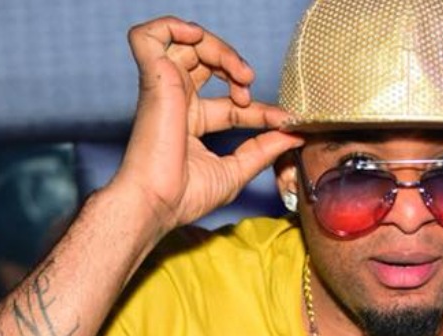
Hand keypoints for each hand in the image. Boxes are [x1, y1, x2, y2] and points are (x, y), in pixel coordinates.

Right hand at [111, 16, 302, 232]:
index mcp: (192, 123)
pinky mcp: (153, 79)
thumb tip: (294, 135)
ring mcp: (163, 89)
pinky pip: (148, 37)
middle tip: (250, 85)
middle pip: (206, 62)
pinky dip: (172, 27)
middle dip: (235, 64)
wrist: (158, 203)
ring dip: (220, 49)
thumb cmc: (185, 196)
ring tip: (239, 73)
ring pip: (187, 44)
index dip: (260, 108)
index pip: (232, 103)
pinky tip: (197, 40)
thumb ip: (265, 149)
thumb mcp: (237, 170)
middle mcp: (177, 102)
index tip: (283, 120)